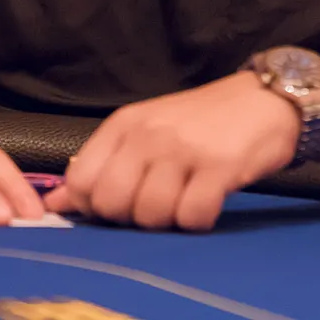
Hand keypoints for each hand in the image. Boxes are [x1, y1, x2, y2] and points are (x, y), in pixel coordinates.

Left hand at [45, 72, 299, 231]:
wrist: (265, 99)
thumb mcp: (146, 131)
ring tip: (186, 198)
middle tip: (158, 204)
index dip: (96, 207)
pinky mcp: (218, 166)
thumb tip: (55, 204)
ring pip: (151, 215)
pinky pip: (192, 217)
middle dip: (131, 218)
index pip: (82, 182)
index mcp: (124, 124)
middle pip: (112, 204)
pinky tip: (209, 200)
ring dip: (169, 220)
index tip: (124, 203)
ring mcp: (183, 149)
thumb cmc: (201, 120)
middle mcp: (148, 134)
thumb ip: (103, 165)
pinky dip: (200, 220)